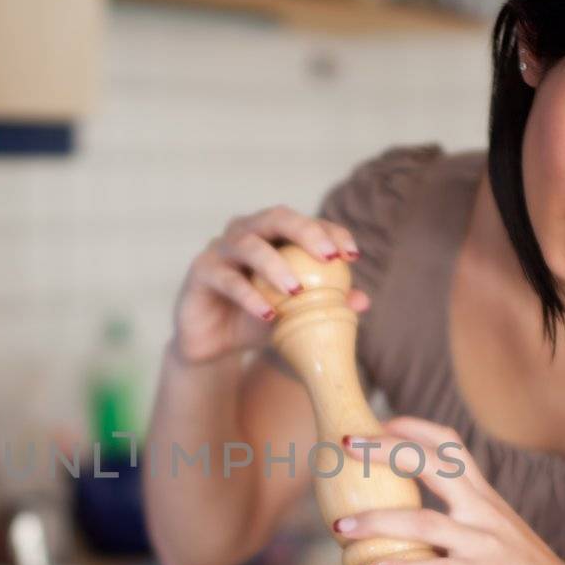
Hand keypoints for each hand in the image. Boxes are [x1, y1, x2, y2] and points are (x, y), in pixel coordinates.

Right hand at [171, 205, 368, 364]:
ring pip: (249, 244)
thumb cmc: (257, 322)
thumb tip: (363, 301)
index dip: (331, 232)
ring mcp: (220, 249)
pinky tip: (267, 314)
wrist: (211, 346)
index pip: (305, 223)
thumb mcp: (295, 317)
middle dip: (306, 232)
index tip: (352, 255)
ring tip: (296, 291)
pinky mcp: (200, 271)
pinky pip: (226, 279)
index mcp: (272, 236)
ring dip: (275, 265)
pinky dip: (248, 295)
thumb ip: (326, 306)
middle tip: (329, 256)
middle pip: (276, 217)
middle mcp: (246, 232)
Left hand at [331, 416, 564, 564]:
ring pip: (426, 522)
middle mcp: (484, 511)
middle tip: (345, 447)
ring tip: (342, 526)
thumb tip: (407, 532)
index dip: (410, 427)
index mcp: (484, 498)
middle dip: (386, 451)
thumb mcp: (495, 536)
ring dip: (378, 521)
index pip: (448, 445)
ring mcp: (486, 544)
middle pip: (432, 464)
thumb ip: (459, 526)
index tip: (374, 423)